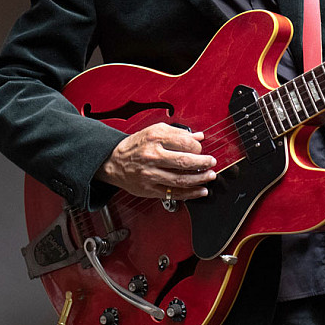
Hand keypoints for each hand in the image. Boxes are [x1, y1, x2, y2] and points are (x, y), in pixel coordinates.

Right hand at [96, 123, 216, 199]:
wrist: (113, 162)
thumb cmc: (135, 146)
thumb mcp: (154, 131)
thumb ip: (177, 133)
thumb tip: (198, 137)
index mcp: (155, 138)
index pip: (184, 142)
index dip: (197, 147)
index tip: (201, 149)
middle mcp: (152, 156)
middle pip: (184, 161)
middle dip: (203, 163)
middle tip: (212, 163)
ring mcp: (150, 174)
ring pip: (181, 179)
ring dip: (200, 179)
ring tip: (210, 176)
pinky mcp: (149, 189)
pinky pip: (173, 193)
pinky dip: (190, 193)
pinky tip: (200, 191)